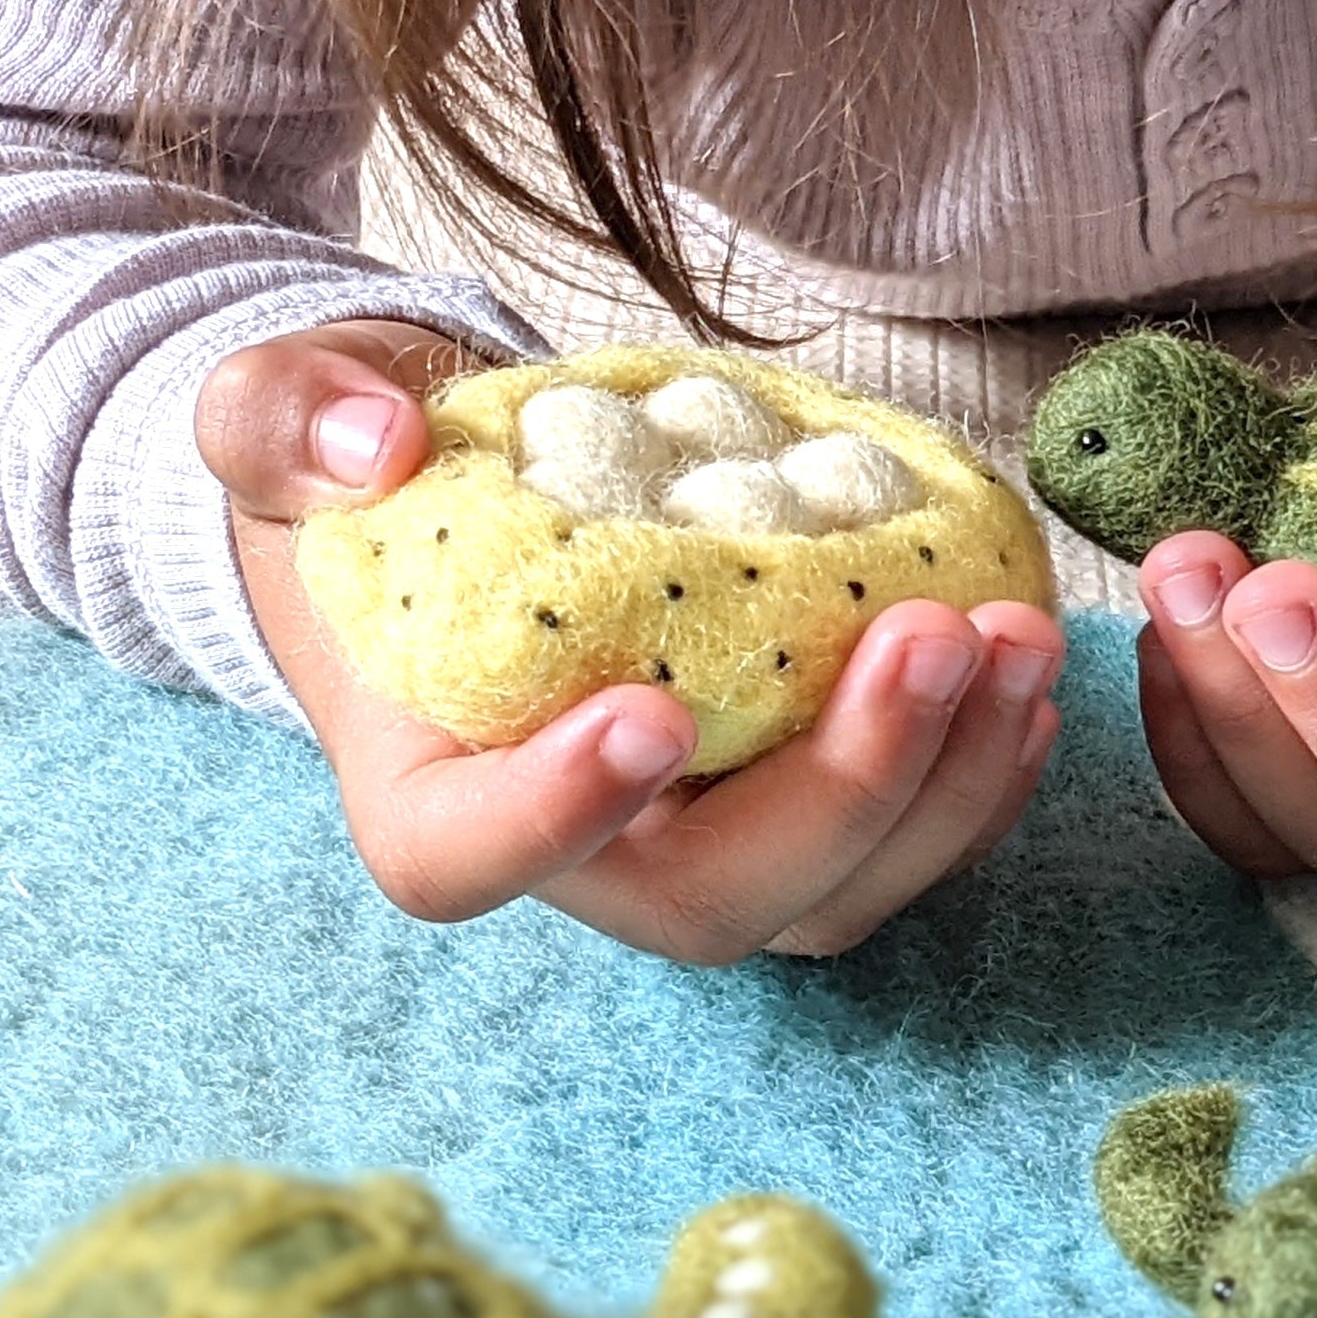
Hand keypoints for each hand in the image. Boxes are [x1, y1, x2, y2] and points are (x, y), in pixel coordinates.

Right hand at [198, 322, 1065, 959]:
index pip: (469, 858)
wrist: (469, 494)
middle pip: (710, 901)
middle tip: (932, 636)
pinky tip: (1031, 681)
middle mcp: (577, 853)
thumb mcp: (285, 416)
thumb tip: (373, 444)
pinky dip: (980, 785)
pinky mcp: (791, 810)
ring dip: (946, 789)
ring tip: (1018, 642)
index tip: (653, 712)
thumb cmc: (374, 473)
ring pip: (833, 897)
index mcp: (427, 785)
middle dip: (842, 790)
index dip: (556, 816)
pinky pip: (902, 849)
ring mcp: (698, 845)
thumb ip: (290, 418)